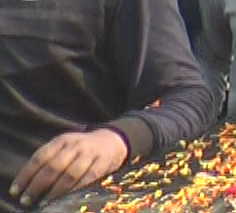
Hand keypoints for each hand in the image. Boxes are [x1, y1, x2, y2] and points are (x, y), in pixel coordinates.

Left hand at [11, 128, 127, 205]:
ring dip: (55, 191)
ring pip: (70, 174)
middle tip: (26, 200)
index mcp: (62, 140)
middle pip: (53, 167)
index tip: (15, 191)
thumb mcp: (65, 146)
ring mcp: (90, 154)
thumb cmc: (82, 148)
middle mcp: (75, 145)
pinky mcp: (102, 163)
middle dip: (37, 186)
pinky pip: (87, 179)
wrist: (113, 140)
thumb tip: (28, 181)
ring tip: (44, 202)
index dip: (25, 175)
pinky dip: (75, 190)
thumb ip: (49, 158)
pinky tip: (66, 198)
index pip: (39, 158)